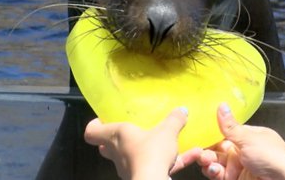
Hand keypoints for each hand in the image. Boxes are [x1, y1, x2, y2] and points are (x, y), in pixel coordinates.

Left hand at [84, 107, 201, 179]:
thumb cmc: (151, 152)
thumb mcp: (167, 131)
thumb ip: (174, 119)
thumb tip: (182, 110)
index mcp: (116, 135)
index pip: (92, 132)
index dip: (96, 124)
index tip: (104, 118)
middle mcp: (118, 152)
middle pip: (108, 146)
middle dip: (119, 140)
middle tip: (133, 130)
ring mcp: (128, 167)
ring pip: (132, 157)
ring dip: (147, 150)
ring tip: (166, 142)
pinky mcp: (142, 177)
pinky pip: (157, 166)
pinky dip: (173, 161)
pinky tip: (192, 154)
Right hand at [198, 103, 284, 179]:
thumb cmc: (270, 156)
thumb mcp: (249, 139)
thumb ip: (230, 126)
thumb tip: (221, 104)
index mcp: (250, 137)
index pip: (227, 133)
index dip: (213, 135)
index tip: (199, 135)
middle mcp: (244, 151)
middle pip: (219, 150)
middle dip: (208, 151)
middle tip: (200, 153)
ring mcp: (240, 167)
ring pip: (218, 163)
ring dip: (209, 162)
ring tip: (206, 162)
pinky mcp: (236, 179)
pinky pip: (221, 175)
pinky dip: (214, 173)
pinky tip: (213, 171)